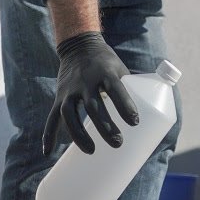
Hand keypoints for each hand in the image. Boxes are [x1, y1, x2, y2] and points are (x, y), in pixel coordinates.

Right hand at [43, 32, 138, 154]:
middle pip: (93, 107)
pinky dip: (48, 135)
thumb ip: (130, 90)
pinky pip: (52, 117)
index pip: (116, 89)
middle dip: (105, 126)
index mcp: (106, 72)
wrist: (79, 46)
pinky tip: (49, 153)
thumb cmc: (106, 62)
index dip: (125, 106)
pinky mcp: (59, 97)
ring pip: (70, 114)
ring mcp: (70, 90)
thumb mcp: (120, 69)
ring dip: (79, 134)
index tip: (135, 122)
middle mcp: (86, 81)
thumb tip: (150, 115)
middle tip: (118, 142)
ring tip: (92, 150)